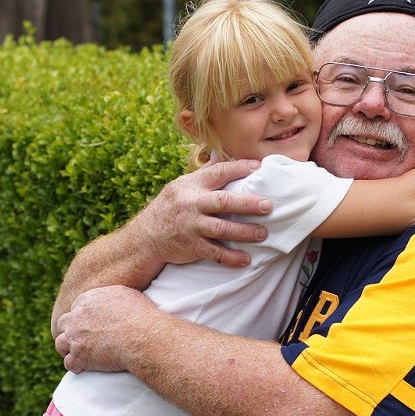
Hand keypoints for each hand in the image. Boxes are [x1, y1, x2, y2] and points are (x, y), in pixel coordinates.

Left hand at [55, 285, 155, 370]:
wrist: (141, 336)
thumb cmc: (140, 315)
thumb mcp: (125, 294)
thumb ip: (111, 296)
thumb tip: (112, 299)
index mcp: (86, 301)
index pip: (75, 309)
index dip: (80, 319)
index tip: (88, 326)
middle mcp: (76, 318)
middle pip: (63, 324)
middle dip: (69, 332)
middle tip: (80, 339)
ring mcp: (75, 337)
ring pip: (60, 344)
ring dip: (68, 349)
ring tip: (78, 354)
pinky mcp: (79, 356)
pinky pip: (69, 363)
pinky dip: (75, 366)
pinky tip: (83, 367)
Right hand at [132, 159, 271, 267]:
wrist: (146, 237)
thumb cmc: (171, 207)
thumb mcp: (181, 186)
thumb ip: (204, 174)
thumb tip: (223, 156)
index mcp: (191, 185)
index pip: (218, 173)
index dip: (239, 168)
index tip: (259, 167)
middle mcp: (191, 204)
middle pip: (223, 201)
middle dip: (247, 204)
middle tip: (268, 206)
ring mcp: (191, 226)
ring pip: (220, 228)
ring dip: (243, 232)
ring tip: (263, 234)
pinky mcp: (191, 246)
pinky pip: (214, 253)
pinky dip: (230, 258)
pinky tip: (246, 259)